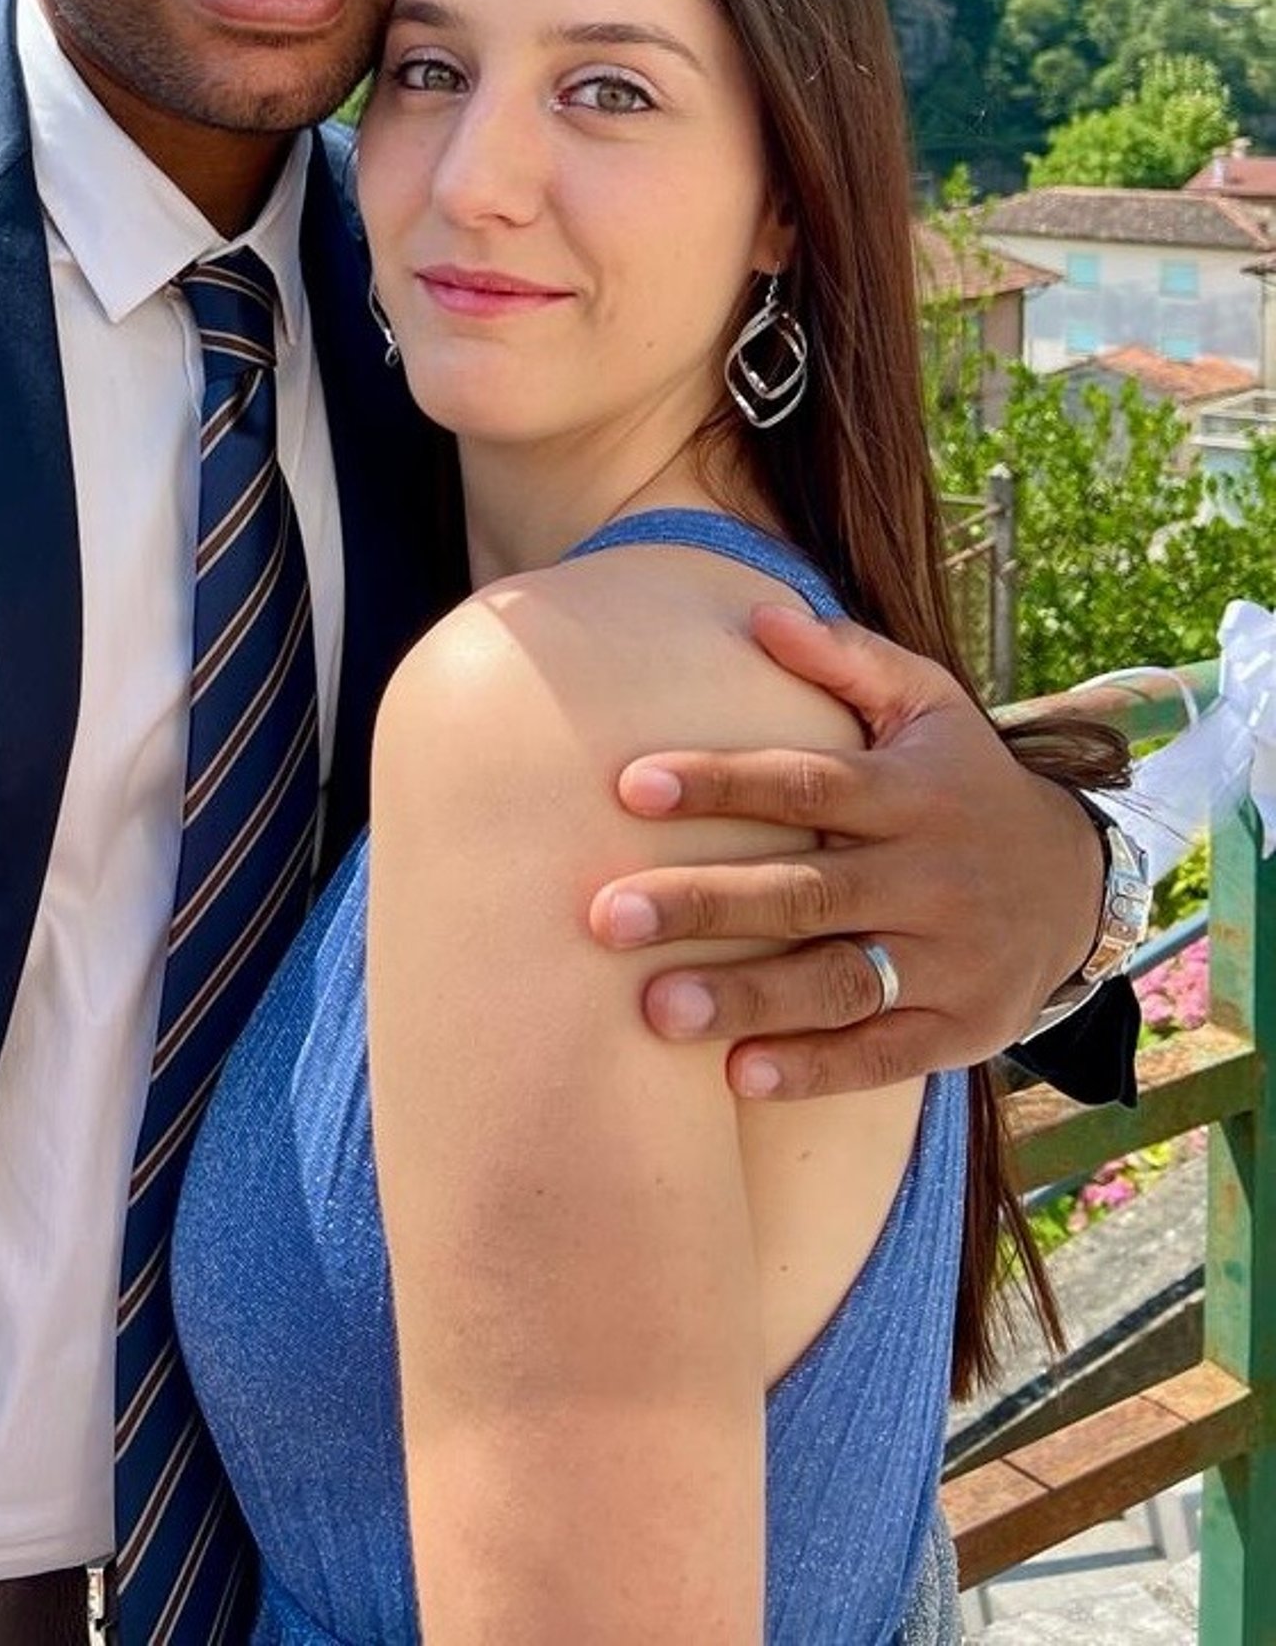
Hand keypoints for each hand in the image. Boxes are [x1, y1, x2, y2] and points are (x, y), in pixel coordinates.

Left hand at [586, 604, 1107, 1098]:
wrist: (1082, 882)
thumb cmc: (966, 782)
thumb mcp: (928, 704)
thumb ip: (848, 658)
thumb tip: (761, 615)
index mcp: (909, 792)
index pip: (806, 783)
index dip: (721, 784)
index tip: (630, 786)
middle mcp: (929, 875)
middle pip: (807, 891)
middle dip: (707, 903)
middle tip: (608, 916)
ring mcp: (948, 957)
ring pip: (840, 982)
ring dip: (748, 997)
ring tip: (657, 1009)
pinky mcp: (962, 1027)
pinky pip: (884, 1054)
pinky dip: (816, 1068)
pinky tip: (740, 1075)